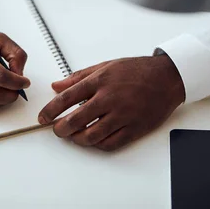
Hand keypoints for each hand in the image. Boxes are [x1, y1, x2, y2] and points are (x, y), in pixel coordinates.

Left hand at [38, 55, 184, 151]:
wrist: (166, 77)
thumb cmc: (136, 70)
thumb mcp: (105, 66)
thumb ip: (79, 76)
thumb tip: (57, 86)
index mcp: (100, 80)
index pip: (67, 98)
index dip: (51, 110)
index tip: (43, 117)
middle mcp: (109, 98)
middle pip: (76, 119)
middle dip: (61, 128)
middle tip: (56, 130)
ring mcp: (122, 115)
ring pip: (92, 135)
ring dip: (77, 139)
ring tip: (73, 136)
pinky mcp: (134, 128)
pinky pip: (111, 143)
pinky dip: (98, 145)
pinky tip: (92, 140)